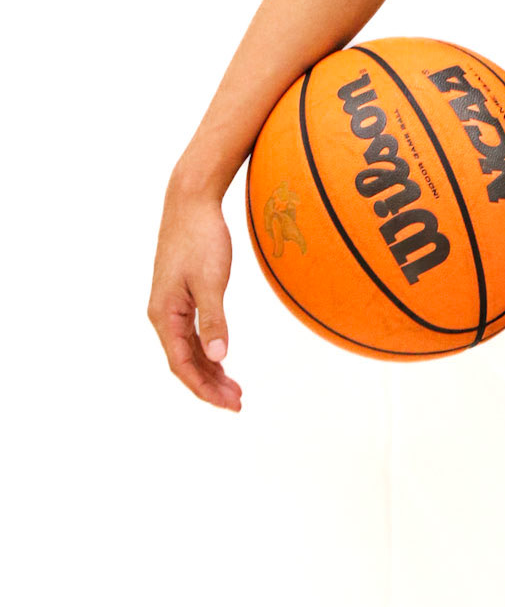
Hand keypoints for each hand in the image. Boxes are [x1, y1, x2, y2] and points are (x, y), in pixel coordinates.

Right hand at [148, 182, 242, 410]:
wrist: (191, 203)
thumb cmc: (201, 238)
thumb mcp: (210, 280)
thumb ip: (213, 321)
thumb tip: (218, 358)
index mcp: (165, 314)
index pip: (181, 364)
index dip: (204, 388)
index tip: (229, 403)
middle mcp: (163, 315)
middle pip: (184, 362)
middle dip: (210, 385)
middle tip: (238, 402)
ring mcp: (171, 306)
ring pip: (188, 350)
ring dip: (210, 371)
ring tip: (234, 389)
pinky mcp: (180, 297)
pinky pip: (191, 334)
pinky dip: (207, 350)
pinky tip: (222, 360)